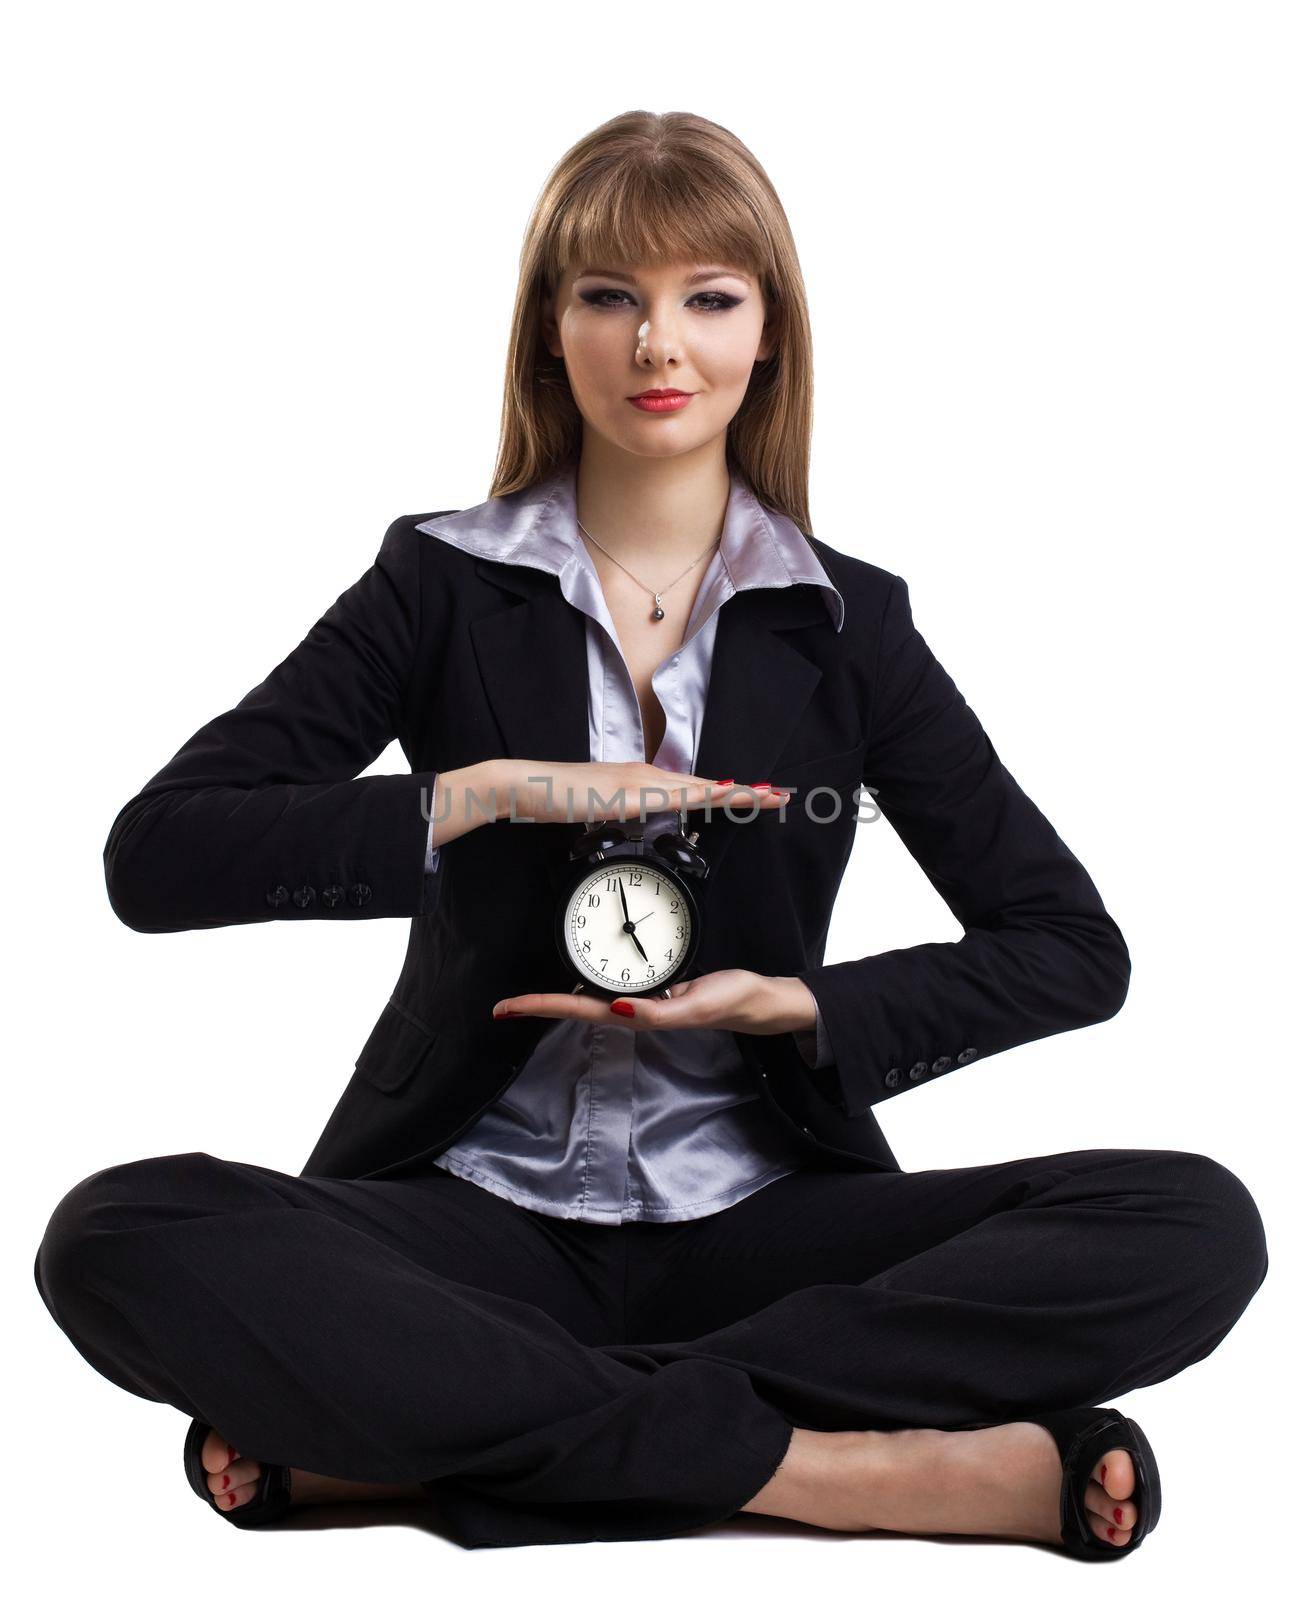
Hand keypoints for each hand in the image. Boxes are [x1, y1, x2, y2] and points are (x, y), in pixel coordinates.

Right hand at [491, 758, 789, 825]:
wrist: (521, 785)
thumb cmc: (555, 799)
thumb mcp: (600, 810)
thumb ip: (624, 812)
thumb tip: (641, 821)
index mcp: (642, 782)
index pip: (694, 789)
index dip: (728, 793)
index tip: (759, 797)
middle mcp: (645, 776)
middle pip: (705, 785)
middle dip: (745, 791)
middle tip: (782, 795)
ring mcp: (635, 782)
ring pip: (696, 787)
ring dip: (733, 792)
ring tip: (767, 796)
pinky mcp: (623, 793)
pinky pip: (669, 797)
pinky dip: (699, 797)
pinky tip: (719, 797)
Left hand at [492, 971, 815, 1036]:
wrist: (756, 1000)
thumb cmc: (731, 1001)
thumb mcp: (698, 1004)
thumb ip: (659, 1010)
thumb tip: (616, 1009)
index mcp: (637, 1014)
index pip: (578, 1010)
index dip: (542, 1007)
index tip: (508, 1009)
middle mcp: (632, 1009)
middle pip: (574, 1007)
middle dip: (539, 1006)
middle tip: (503, 1006)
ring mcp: (640, 999)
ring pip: (588, 998)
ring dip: (557, 998)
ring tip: (526, 998)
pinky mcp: (651, 986)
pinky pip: (609, 985)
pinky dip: (585, 983)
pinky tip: (576, 978)